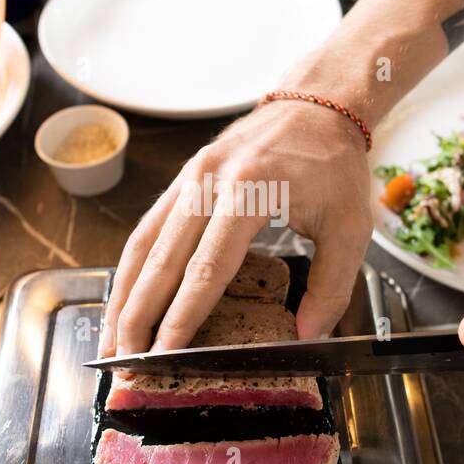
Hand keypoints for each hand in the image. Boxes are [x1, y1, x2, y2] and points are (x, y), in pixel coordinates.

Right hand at [100, 99, 372, 356]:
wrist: (316, 103)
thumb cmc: (333, 164)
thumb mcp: (350, 227)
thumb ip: (332, 286)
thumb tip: (308, 335)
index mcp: (250, 192)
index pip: (207, 266)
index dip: (183, 314)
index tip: (167, 352)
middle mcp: (209, 182)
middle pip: (163, 259)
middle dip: (139, 315)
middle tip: (125, 360)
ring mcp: (190, 177)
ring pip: (144, 243)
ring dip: (124, 295)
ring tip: (112, 340)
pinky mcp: (183, 179)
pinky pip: (149, 227)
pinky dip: (133, 268)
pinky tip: (125, 299)